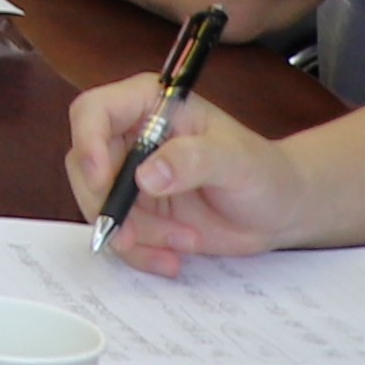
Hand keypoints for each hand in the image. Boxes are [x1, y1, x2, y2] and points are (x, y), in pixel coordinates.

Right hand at [63, 81, 295, 275]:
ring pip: (98, 204)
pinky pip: (118, 233)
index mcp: (149, 105)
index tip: (103, 182)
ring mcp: (131, 175)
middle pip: (85, 164)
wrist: (279, 210)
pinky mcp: (137, 210)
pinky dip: (140, 252)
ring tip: (183, 242)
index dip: (87, 143)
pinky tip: (172, 258)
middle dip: (109, 205)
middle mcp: (131, 136)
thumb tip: (145, 176)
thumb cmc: (264, 172)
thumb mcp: (235, 161)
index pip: (93, 111)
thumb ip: (193, 160)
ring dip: (133, 234)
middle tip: (135, 234)